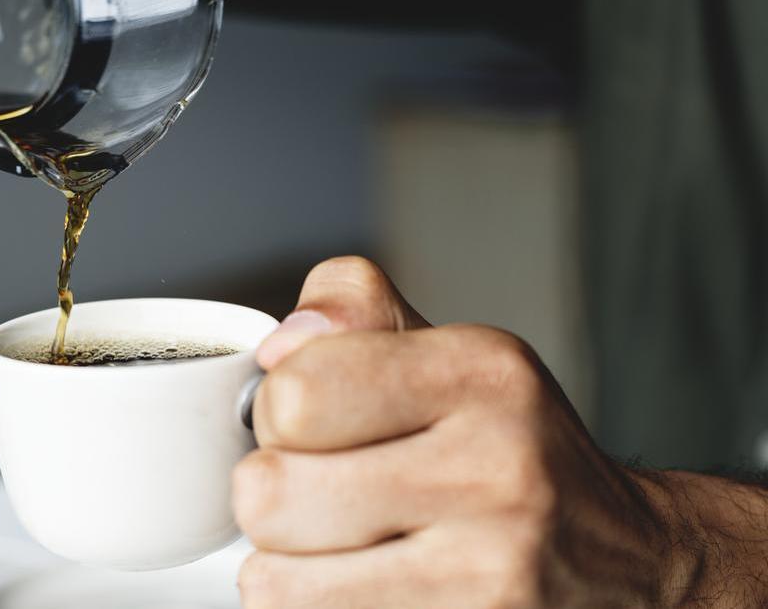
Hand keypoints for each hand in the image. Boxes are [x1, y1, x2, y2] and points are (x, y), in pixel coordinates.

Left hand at [234, 257, 767, 607]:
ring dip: (284, 565)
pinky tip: (364, 584)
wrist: (622, 559)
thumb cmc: (505, 447)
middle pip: (270, 492)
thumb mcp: (445, 350)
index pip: (294, 394)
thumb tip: (278, 349)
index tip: (308, 419)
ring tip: (338, 544)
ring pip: (274, 581)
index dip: (274, 409)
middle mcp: (495, 469)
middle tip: (314, 490)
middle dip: (269, 493)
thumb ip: (352, 309)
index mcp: (481, 373)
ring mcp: (488, 570)